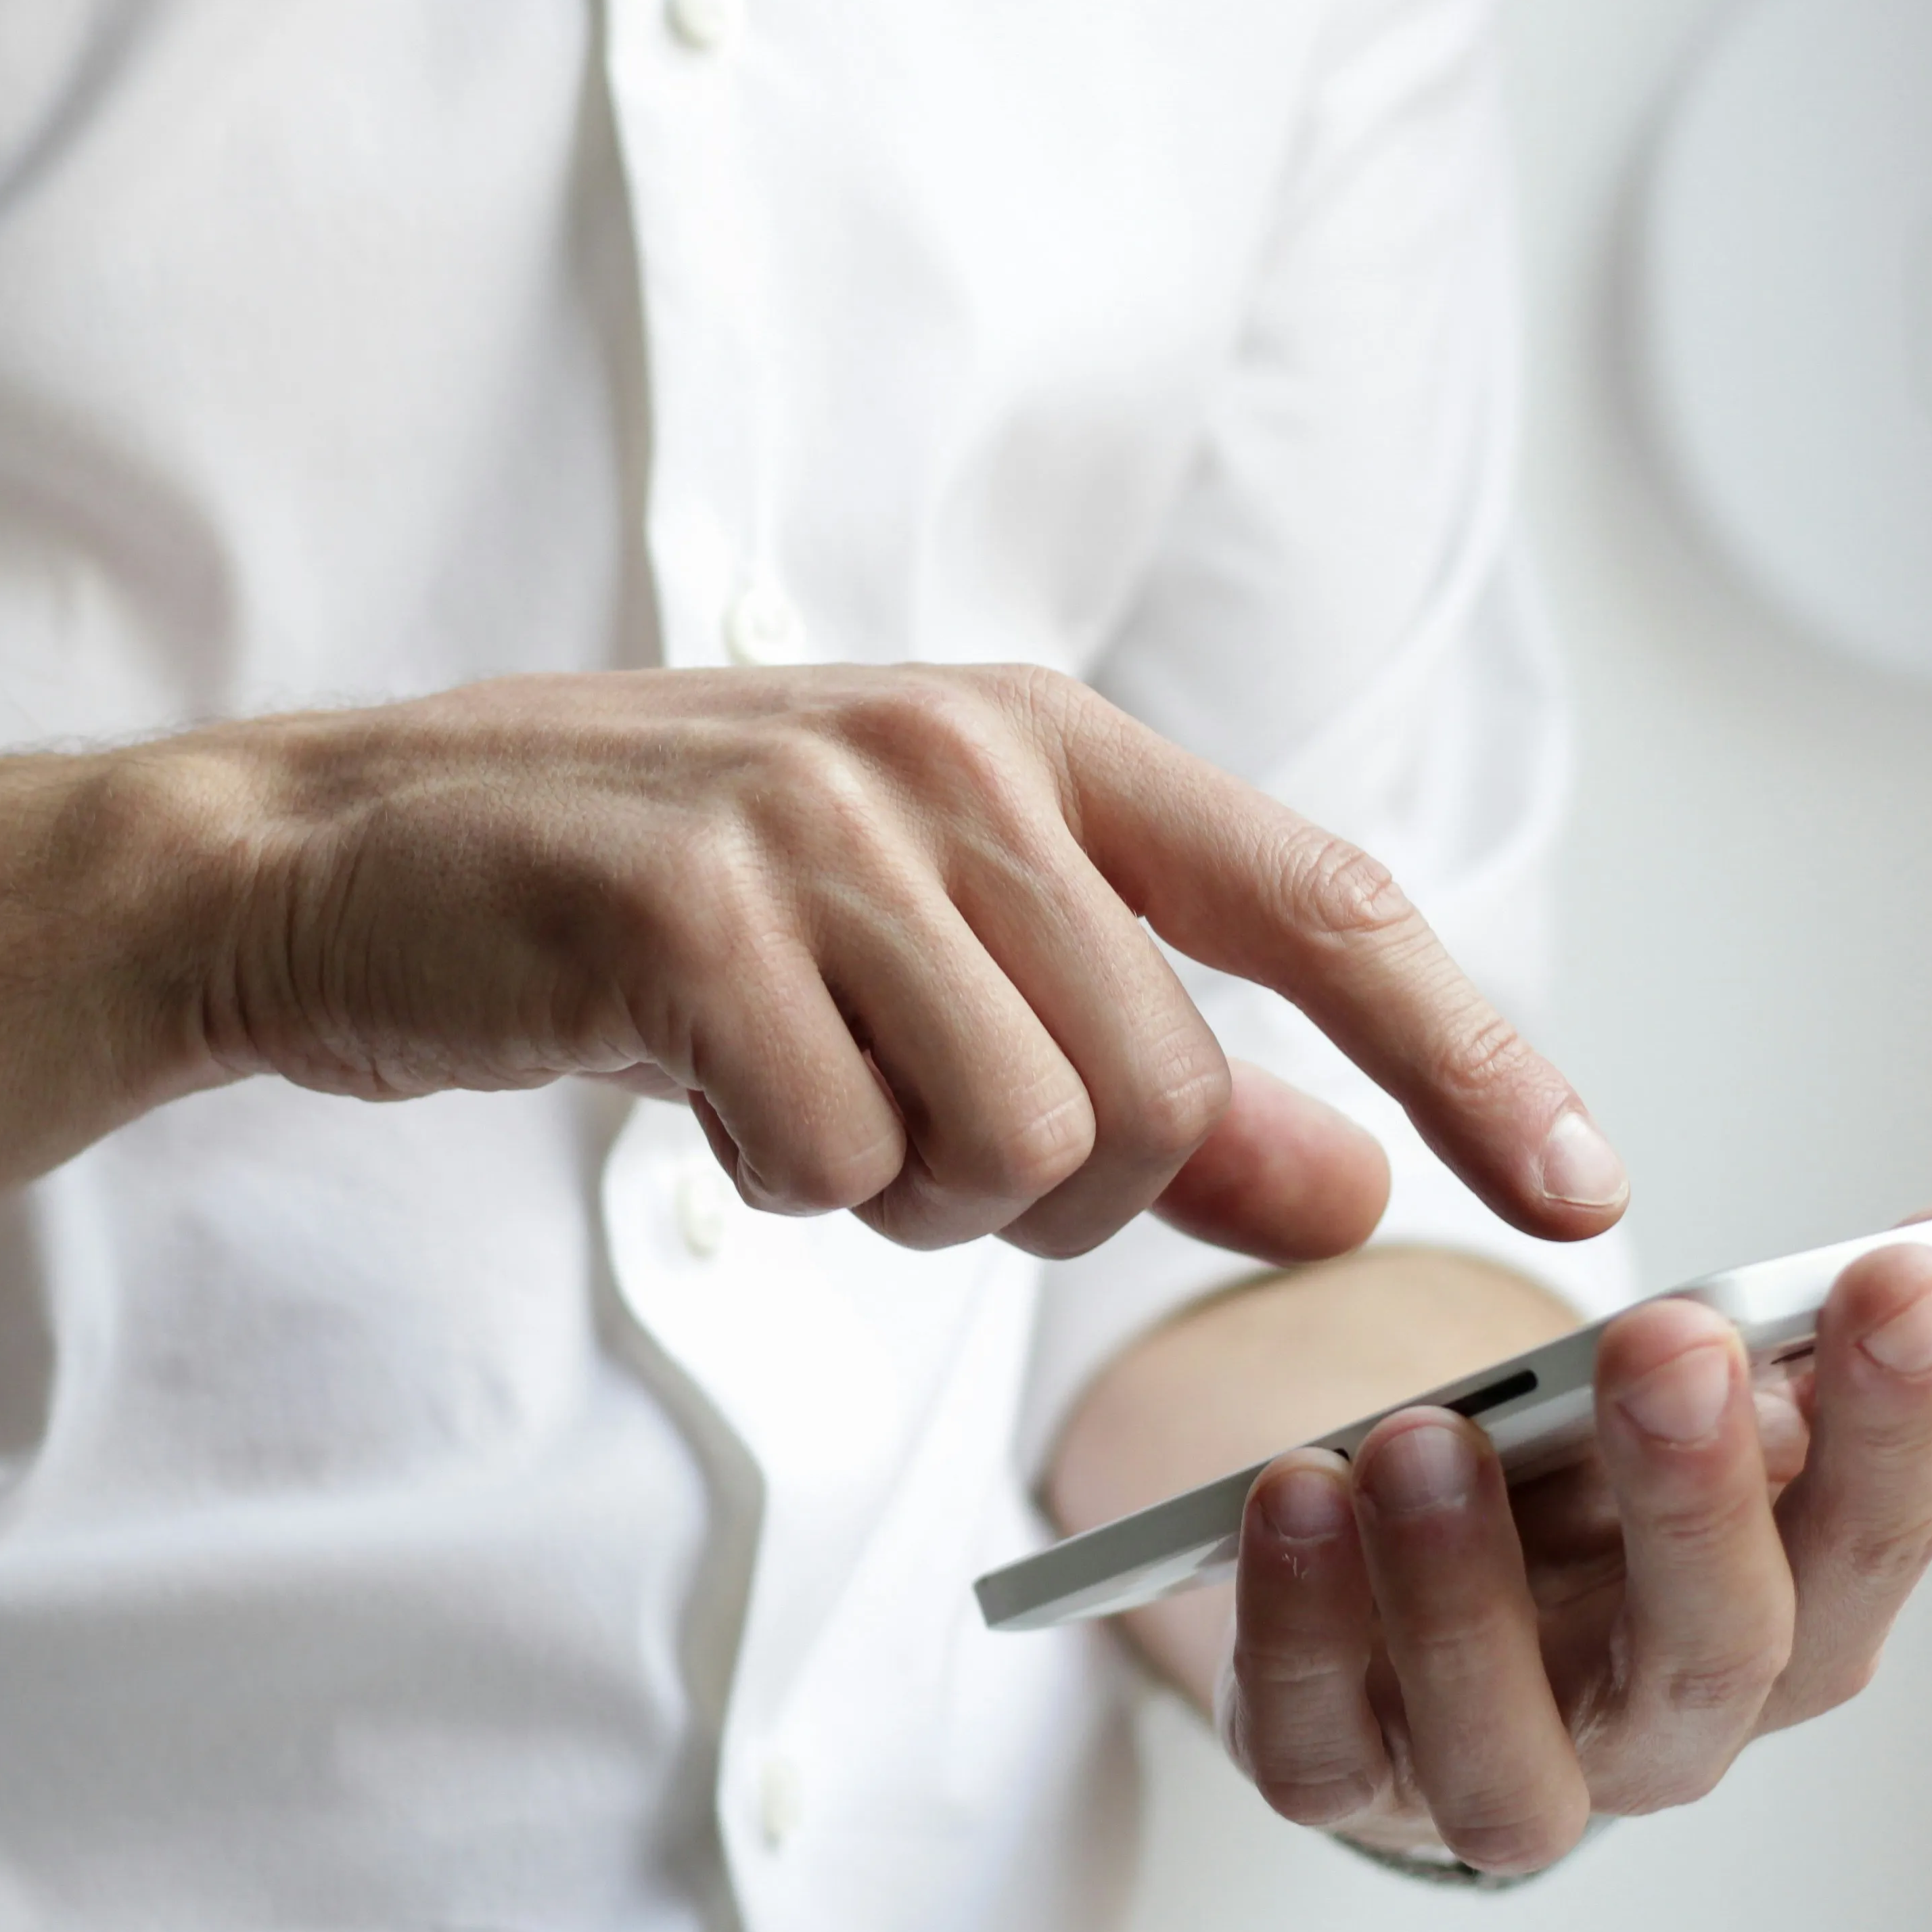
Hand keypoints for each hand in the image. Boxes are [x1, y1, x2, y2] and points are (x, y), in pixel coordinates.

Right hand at [177, 663, 1627, 1261]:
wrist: (348, 862)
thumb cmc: (651, 913)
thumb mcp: (921, 963)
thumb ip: (1147, 1068)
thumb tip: (1351, 1187)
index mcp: (1037, 740)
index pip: (1324, 905)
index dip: (1471, 1054)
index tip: (1584, 1190)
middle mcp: (952, 754)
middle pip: (1155, 1092)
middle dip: (1046, 1188)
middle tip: (895, 1134)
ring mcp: (816, 822)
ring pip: (1013, 1143)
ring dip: (903, 1191)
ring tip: (788, 1096)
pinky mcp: (686, 912)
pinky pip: (835, 1162)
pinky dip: (777, 1184)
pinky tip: (692, 1091)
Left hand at [1212, 1203, 1931, 1870]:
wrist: (1406, 1592)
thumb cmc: (1587, 1502)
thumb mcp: (1715, 1402)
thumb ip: (1857, 1334)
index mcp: (1788, 1623)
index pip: (1877, 1537)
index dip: (1904, 1416)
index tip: (1900, 1272)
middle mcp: (1661, 1729)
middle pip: (1717, 1651)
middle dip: (1700, 1496)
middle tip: (1671, 1342)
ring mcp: (1493, 1772)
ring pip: (1508, 1746)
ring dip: (1465, 1590)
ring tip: (1423, 1436)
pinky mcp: (1338, 1777)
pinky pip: (1314, 1745)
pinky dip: (1298, 1629)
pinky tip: (1291, 1496)